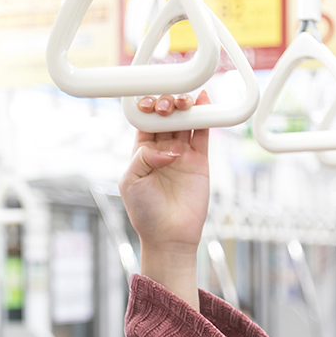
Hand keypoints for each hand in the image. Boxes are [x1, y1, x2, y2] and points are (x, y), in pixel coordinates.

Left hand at [120, 92, 210, 253]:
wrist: (169, 235)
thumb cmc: (144, 211)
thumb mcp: (131, 181)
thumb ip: (143, 158)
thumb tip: (167, 148)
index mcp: (140, 152)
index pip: (145, 122)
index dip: (147, 109)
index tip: (149, 103)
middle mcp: (161, 150)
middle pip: (166, 118)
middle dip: (167, 105)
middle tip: (169, 105)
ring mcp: (181, 154)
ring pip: (185, 122)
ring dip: (185, 107)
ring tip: (186, 101)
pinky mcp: (199, 161)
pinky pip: (202, 134)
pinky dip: (205, 117)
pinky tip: (204, 101)